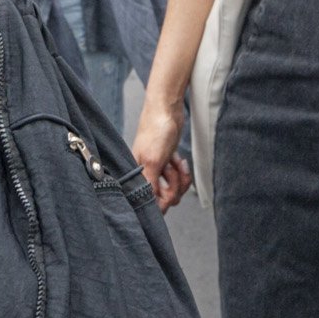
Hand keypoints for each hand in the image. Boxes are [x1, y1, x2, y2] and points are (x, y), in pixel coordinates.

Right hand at [132, 93, 190, 211]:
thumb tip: (151, 207)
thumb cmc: (156, 131)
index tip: (169, 195)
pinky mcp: (166, 165)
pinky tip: (179, 160)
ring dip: (180, 178)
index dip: (160, 202)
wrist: (167, 110)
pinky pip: (179, 179)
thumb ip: (150, 186)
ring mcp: (156, 171)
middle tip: (172, 171)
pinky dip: (182, 172)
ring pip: (173, 189)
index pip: (147, 202)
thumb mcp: (153, 162)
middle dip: (174, 186)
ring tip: (177, 163)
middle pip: (163, 198)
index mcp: (135, 176)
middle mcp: (144, 176)